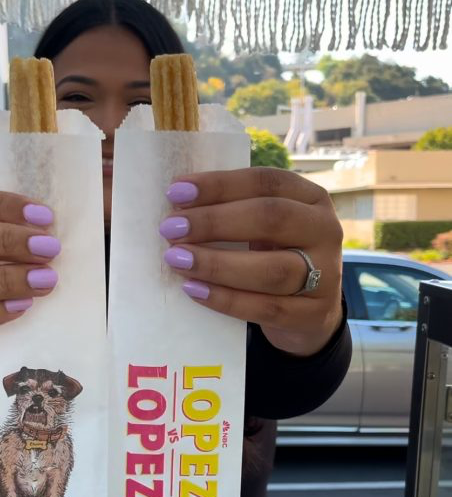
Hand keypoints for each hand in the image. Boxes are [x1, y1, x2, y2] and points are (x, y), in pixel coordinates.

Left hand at [160, 168, 343, 356]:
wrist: (311, 310)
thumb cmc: (275, 256)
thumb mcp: (266, 228)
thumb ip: (234, 212)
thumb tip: (179, 207)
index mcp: (311, 198)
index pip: (266, 182)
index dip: (220, 185)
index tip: (177, 191)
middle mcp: (325, 230)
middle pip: (271, 219)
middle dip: (215, 222)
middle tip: (171, 229)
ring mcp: (326, 274)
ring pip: (271, 269)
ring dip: (217, 264)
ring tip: (177, 260)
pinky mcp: (314, 314)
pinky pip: (266, 308)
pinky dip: (226, 299)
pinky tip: (195, 290)